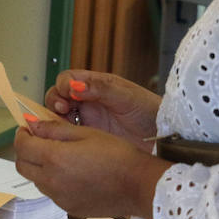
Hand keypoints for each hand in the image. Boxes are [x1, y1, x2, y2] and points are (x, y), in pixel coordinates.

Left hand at [14, 120, 170, 218]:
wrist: (138, 186)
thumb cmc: (116, 154)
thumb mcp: (85, 133)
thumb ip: (54, 129)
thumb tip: (31, 124)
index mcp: (54, 158)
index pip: (22, 146)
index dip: (22, 135)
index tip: (28, 129)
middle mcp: (51, 181)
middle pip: (22, 166)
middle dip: (26, 151)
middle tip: (39, 141)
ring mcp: (59, 198)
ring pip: (36, 180)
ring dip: (39, 167)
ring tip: (60, 157)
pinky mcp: (69, 208)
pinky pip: (52, 192)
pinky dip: (54, 181)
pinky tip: (73, 174)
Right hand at [43, 69, 160, 149]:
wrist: (163, 138)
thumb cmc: (150, 112)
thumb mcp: (127, 97)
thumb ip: (101, 88)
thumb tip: (76, 85)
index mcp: (96, 85)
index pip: (68, 79)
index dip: (63, 85)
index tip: (68, 95)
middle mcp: (88, 101)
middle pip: (59, 96)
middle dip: (55, 101)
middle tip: (62, 110)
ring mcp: (87, 120)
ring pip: (59, 116)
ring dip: (55, 119)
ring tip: (62, 126)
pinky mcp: (88, 138)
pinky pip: (67, 135)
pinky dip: (62, 136)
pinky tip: (67, 139)